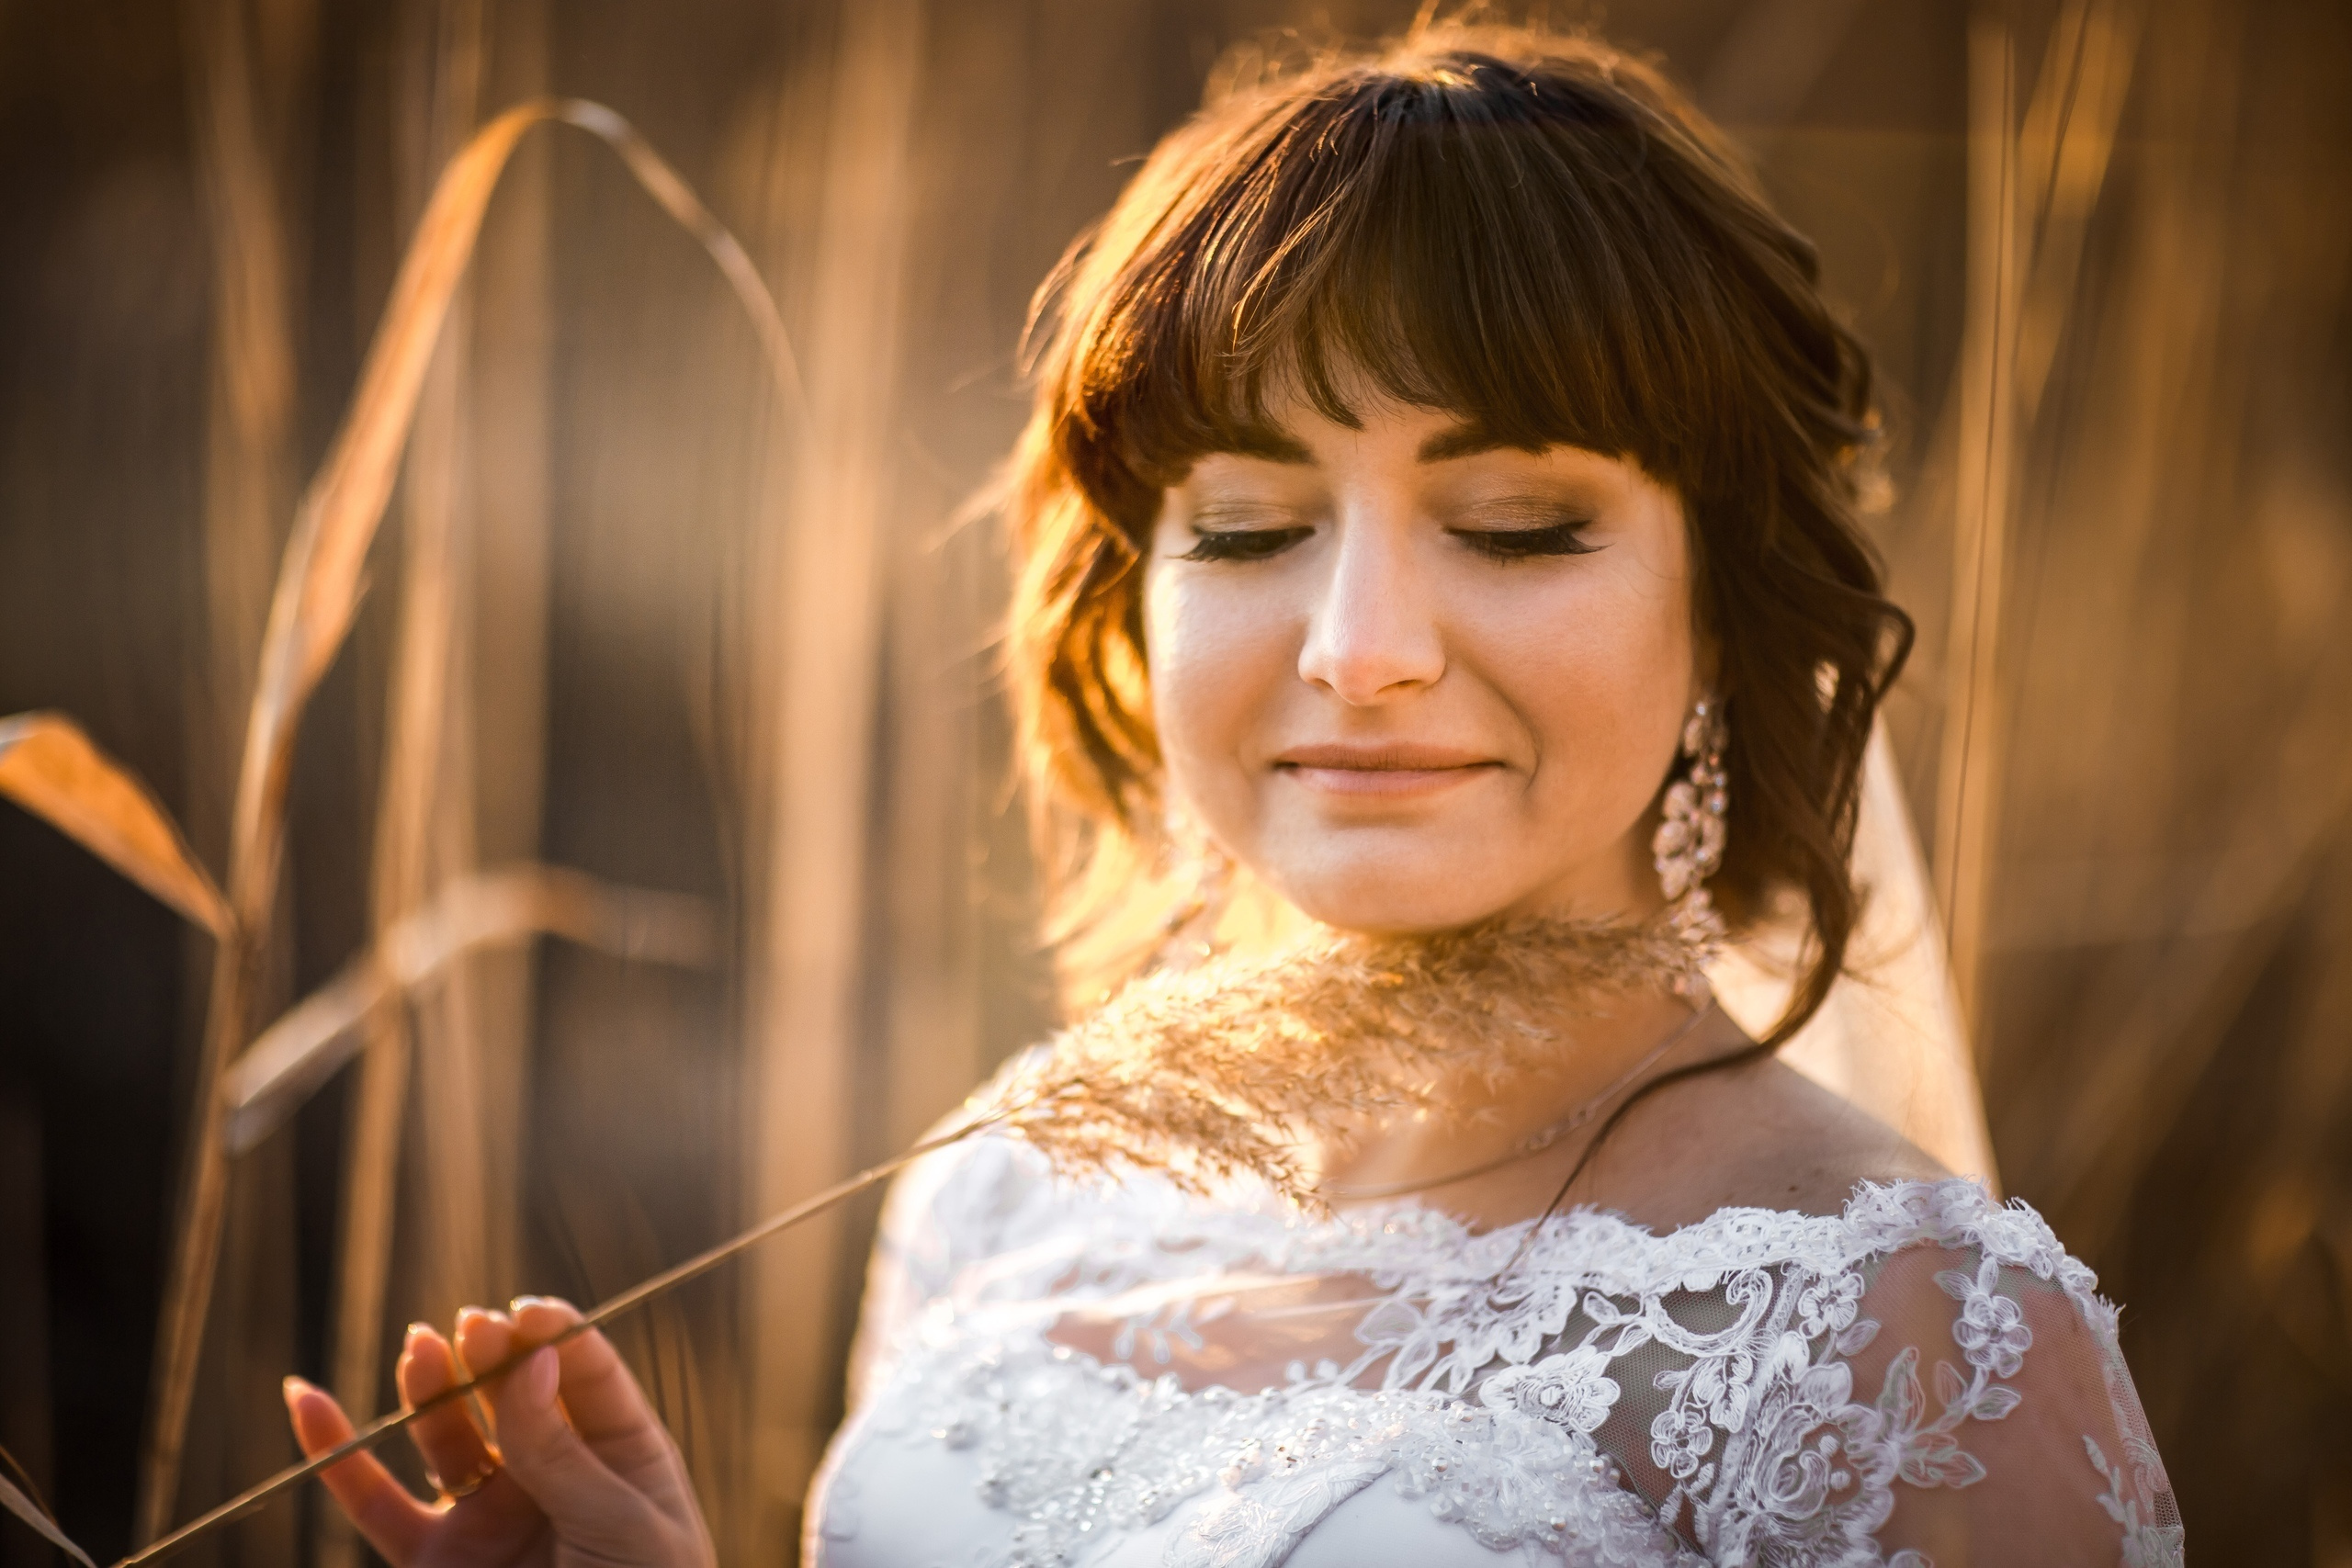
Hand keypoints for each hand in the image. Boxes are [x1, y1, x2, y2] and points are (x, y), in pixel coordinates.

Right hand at [283, 1298, 713, 1567]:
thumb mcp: (624, 1527)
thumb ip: (565, 1455)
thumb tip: (532, 1361)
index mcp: (621, 1457)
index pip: (586, 1376)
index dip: (556, 1338)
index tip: (526, 1314)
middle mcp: (553, 1475)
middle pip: (512, 1395)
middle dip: (491, 1357)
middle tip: (472, 1329)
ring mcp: (491, 1514)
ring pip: (448, 1436)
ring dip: (431, 1388)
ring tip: (421, 1350)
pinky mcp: (435, 1558)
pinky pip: (376, 1502)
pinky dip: (338, 1455)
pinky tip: (307, 1401)